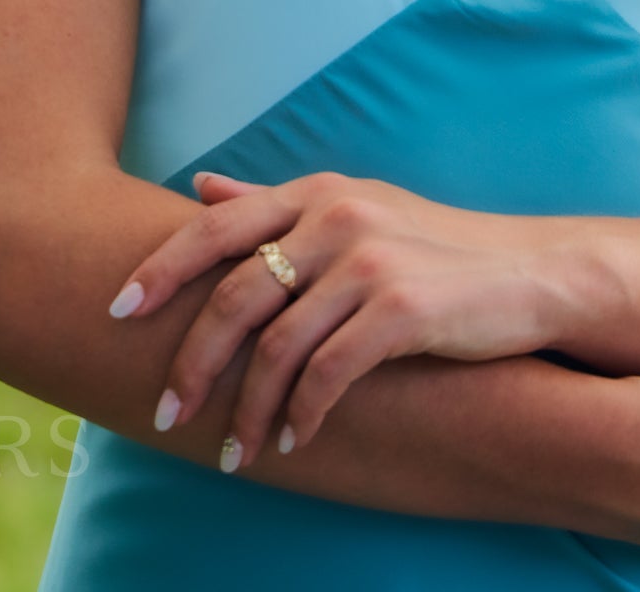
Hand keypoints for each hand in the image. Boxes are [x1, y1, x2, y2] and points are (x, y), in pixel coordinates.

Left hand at [108, 170, 569, 466]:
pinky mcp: (403, 307)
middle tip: (166, 416)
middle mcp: (337, 215)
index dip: (160, 269)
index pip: (216, 226)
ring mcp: (369, 260)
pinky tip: (293, 442)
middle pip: (234, 294)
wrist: (525, 274)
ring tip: (232, 453)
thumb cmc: (429, 248)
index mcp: (316, 191)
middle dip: (192, 364)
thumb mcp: (351, 208)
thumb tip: (199, 186)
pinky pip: (328, 373)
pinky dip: (301, 415)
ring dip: (247, 410)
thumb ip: (274, 203)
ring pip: (276, 345)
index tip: (113, 313)